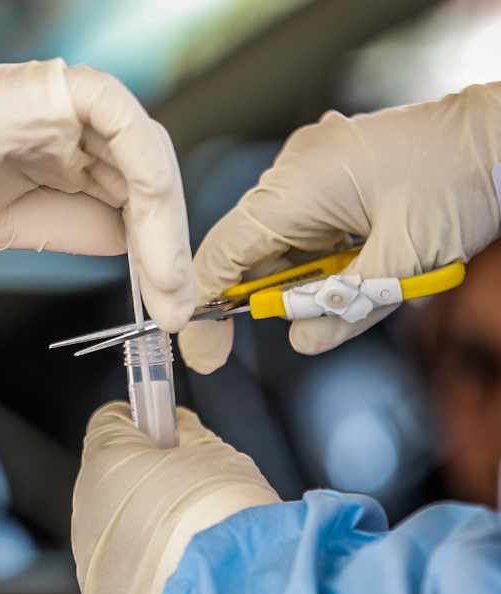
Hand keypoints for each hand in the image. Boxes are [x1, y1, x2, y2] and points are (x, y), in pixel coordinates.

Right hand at [0, 61, 192, 331]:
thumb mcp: (6, 230)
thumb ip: (69, 229)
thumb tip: (128, 246)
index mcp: (52, 153)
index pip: (128, 199)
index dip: (154, 252)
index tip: (165, 306)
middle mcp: (65, 126)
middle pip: (147, 182)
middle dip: (168, 249)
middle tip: (178, 310)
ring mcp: (62, 106)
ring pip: (147, 160)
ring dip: (166, 230)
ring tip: (168, 293)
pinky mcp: (54, 91)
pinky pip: (127, 129)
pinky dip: (151, 182)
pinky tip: (153, 239)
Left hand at [72, 402, 278, 593]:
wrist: (230, 593)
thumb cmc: (223, 517)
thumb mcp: (216, 454)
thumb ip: (187, 434)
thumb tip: (178, 428)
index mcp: (106, 459)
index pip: (110, 420)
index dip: (141, 421)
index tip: (163, 428)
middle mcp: (86, 505)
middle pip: (110, 475)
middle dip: (144, 476)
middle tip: (188, 487)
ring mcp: (89, 556)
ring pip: (113, 525)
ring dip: (142, 523)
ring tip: (188, 537)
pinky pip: (119, 570)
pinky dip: (142, 567)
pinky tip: (177, 570)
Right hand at [179, 82, 500, 373]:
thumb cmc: (462, 182)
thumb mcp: (405, 260)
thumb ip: (345, 307)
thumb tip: (301, 341)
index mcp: (297, 185)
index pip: (224, 253)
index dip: (207, 307)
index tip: (204, 354)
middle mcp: (293, 169)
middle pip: (249, 249)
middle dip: (263, 298)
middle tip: (288, 333)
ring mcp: (312, 166)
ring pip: (280, 241)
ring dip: (301, 280)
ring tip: (355, 291)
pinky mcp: (332, 172)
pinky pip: (305, 226)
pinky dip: (319, 259)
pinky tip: (354, 270)